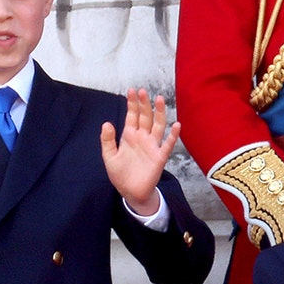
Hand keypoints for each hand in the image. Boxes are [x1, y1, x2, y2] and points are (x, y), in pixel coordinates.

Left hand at [101, 88, 178, 215]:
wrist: (131, 192)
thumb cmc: (121, 174)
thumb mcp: (109, 157)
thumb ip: (108, 140)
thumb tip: (106, 123)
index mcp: (129, 136)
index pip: (132, 116)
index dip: (132, 104)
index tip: (131, 91)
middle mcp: (142, 138)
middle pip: (145, 117)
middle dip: (144, 104)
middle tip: (143, 91)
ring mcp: (152, 146)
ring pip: (158, 126)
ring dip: (159, 113)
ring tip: (159, 99)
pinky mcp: (159, 157)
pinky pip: (168, 144)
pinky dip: (173, 135)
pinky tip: (176, 125)